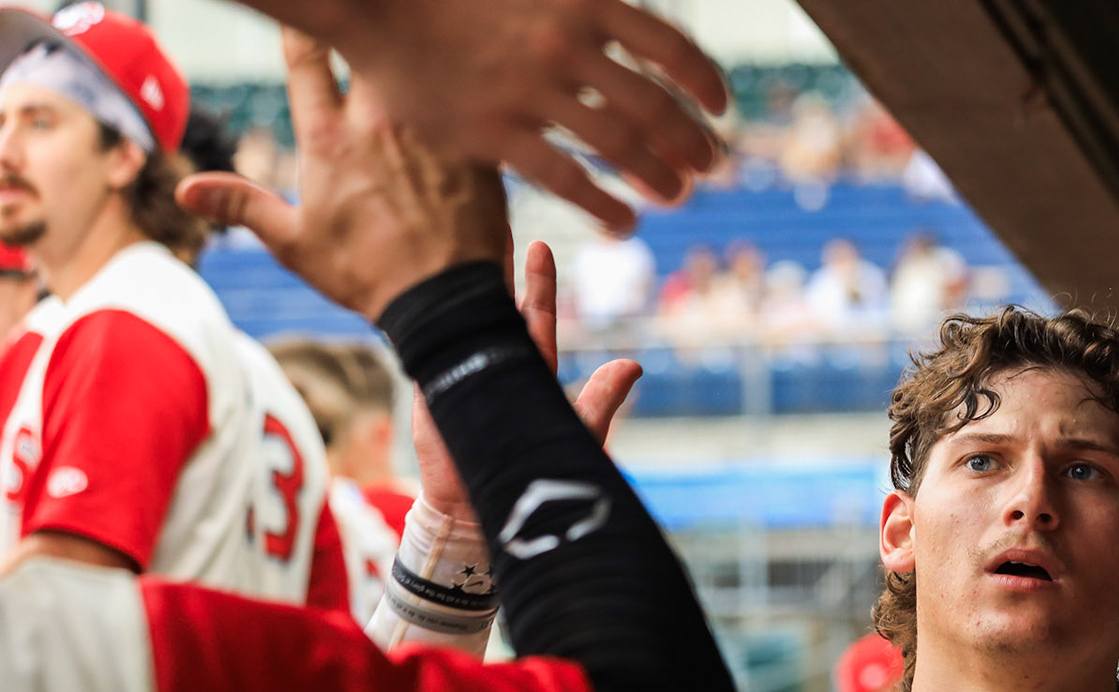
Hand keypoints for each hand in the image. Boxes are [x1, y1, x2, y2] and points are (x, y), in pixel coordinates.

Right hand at [177, 29, 508, 320]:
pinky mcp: (476, 143)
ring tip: (416, 44)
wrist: (445, 303)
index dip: (299, 26)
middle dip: (359, 33)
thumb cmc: (369, 275)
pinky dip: (467, 87)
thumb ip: (242, 205)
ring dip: (413, 57)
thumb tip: (186, 189)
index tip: (300, 19)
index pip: (303, 53)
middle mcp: (377, 120)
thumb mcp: (295, 245)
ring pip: (420, 63)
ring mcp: (431, 128)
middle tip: (362, 28)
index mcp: (328, 137)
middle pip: (363, 45)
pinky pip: (473, 98)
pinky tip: (472, 80)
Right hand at [298, 0, 726, 226]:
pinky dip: (608, 206)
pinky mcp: (496, 134)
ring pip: (620, 147)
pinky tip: (626, 221)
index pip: (670, 47)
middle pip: (655, 106)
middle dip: (693, 140)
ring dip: (660, 176)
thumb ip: (588, 6)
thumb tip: (631, 29)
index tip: (721, 107)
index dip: (705, 83)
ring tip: (678, 194)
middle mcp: (565, 45)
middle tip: (711, 164)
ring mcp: (531, 92)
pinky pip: (569, 180)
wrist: (376, 5)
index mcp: (583, 0)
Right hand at [414, 240, 640, 517]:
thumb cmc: (532, 474)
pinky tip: (406, 278)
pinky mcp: (426, 386)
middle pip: (491, 300)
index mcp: (528, 367)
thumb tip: (635, 364)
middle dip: (490, 258)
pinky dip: (416, 312)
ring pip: (453, 312)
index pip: (534, 315)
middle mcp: (491, 360)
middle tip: (489, 211)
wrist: (477, 509)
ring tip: (445, 231)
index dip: (536, 281)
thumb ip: (601, 400)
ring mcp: (456, 370)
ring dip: (450, 275)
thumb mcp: (573, 433)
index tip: (540, 245)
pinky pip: (420, 342)